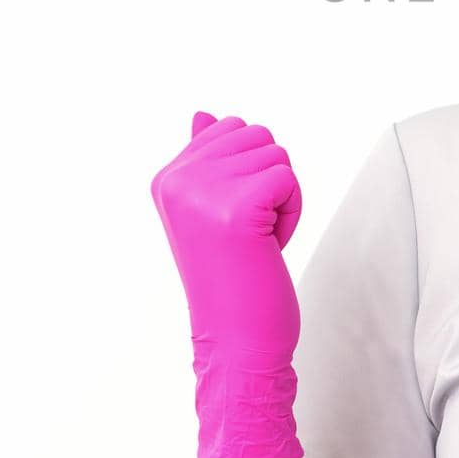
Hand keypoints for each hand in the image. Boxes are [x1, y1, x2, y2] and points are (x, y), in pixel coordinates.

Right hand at [151, 111, 304, 457]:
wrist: (237, 343)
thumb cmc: (231, 278)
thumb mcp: (209, 213)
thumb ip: (206, 161)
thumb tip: (205, 114)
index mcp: (166, 178)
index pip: (230, 128)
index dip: (249, 170)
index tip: (233, 217)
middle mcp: (177, 181)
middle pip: (257, 136)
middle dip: (269, 180)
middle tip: (249, 231)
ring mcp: (204, 193)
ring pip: (277, 155)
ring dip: (282, 198)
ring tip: (256, 240)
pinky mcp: (238, 208)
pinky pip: (289, 179)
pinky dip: (292, 213)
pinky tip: (269, 245)